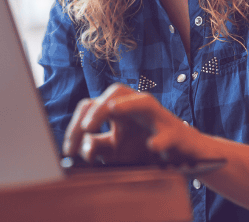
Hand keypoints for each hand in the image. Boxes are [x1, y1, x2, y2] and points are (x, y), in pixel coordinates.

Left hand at [62, 83, 203, 164]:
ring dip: (127, 105)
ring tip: (112, 111)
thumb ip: (96, 147)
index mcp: (117, 108)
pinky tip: (152, 146)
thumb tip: (82, 147)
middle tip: (86, 128)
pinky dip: (160, 139)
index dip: (76, 126)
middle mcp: (135, 106)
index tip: (68, 150)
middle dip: (98, 110)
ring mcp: (157, 117)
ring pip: (142, 101)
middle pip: (113, 93)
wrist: (180, 155)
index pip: (91, 106)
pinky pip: (168, 133)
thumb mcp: (114, 150)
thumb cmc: (142, 147)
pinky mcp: (175, 132)